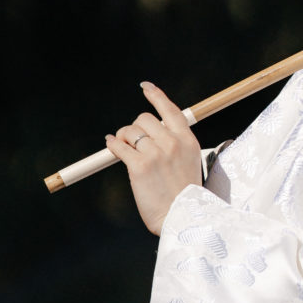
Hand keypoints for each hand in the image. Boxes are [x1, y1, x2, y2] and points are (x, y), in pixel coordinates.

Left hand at [104, 82, 203, 236]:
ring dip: (123, 138)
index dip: (155, 95)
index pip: (170, 109)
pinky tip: (111, 145)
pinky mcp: (139, 166)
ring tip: (125, 148)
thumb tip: (154, 132)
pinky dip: (112, 144)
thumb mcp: (191, 161)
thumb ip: (177, 143)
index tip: (146, 87)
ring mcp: (155, 153)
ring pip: (130, 131)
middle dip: (135, 127)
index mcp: (187, 140)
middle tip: (133, 140)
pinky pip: (119, 147)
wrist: (182, 216)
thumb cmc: (184, 193)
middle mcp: (172, 142)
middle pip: (144, 118)